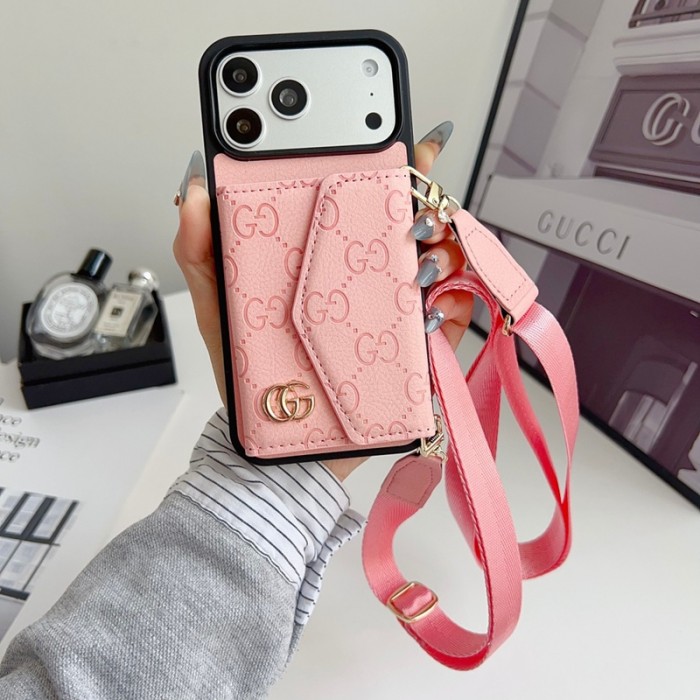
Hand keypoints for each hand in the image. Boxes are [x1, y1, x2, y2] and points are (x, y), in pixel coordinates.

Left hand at [173, 122, 471, 480]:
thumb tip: (194, 190)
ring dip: (443, 254)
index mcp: (327, 259)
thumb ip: (199, 249)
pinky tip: (433, 308)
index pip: (365, 200)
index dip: (391, 168)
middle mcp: (366, 278)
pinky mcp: (413, 351)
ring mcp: (393, 312)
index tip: (404, 147)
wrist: (277, 446)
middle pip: (413, 224)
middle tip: (414, 216)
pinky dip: (453, 306)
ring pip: (441, 263)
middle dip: (428, 207)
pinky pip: (450, 319)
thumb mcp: (217, 307)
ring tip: (418, 265)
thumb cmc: (250, 376)